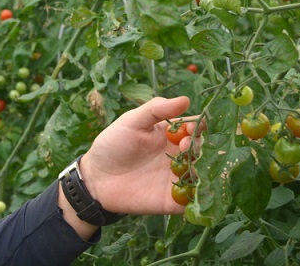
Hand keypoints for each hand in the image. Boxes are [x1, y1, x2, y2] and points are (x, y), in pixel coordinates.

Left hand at [78, 96, 203, 215]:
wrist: (96, 178)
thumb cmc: (112, 145)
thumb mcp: (131, 121)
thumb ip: (156, 109)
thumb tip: (185, 99)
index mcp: (170, 135)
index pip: (195, 127)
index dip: (198, 125)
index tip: (193, 126)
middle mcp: (178, 155)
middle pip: (201, 150)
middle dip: (199, 146)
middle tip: (186, 146)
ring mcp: (177, 178)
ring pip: (202, 174)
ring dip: (201, 169)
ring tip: (187, 164)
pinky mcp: (173, 200)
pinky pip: (194, 200)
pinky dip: (199, 195)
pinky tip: (193, 188)